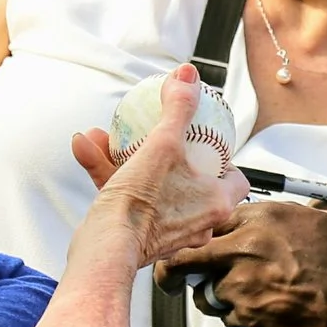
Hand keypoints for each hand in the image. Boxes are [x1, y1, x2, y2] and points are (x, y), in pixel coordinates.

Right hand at [70, 64, 247, 264]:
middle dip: (169, 155)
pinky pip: (133, 201)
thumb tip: (188, 77)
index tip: (205, 143)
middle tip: (158, 139)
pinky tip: (89, 151)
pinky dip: (114, 177)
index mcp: (217, 203)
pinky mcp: (143, 239)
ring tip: (108, 139)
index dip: (223, 159)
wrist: (106, 248)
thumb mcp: (162, 143)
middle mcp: (200, 223)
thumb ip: (177, 108)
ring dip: (131, 161)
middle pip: (194, 182)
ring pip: (157, 189)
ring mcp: (172, 234)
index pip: (237, 179)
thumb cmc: (141, 204)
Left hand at [159, 203, 326, 326]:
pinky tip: (261, 318)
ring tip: (235, 302)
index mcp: (264, 218)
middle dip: (173, 270)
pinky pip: (229, 318)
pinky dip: (238, 319)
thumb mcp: (321, 222)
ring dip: (216, 298)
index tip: (193, 247)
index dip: (201, 238)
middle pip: (188, 257)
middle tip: (167, 280)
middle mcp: (246, 246)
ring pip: (208, 292)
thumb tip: (268, 222)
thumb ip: (285, 220)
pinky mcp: (250, 316)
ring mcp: (244, 283)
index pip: (211, 223)